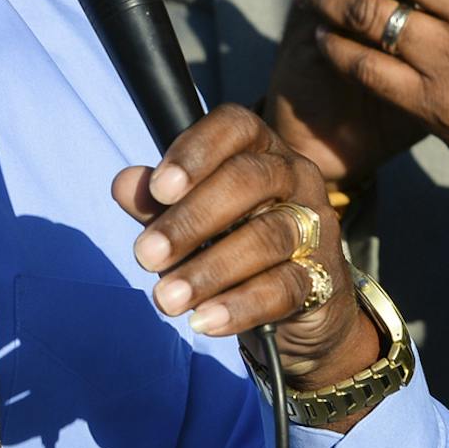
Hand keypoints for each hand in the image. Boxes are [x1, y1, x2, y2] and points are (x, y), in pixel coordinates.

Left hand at [115, 105, 376, 395]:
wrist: (294, 306)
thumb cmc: (231, 241)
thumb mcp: (189, 218)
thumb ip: (156, 201)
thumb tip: (124, 184)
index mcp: (260, 149)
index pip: (235, 127)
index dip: (195, 152)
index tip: (158, 190)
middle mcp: (295, 177)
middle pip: (247, 181)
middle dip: (190, 220)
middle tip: (144, 256)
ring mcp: (315, 227)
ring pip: (266, 237)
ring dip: (208, 270)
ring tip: (166, 298)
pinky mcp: (324, 277)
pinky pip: (284, 287)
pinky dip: (239, 305)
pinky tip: (203, 321)